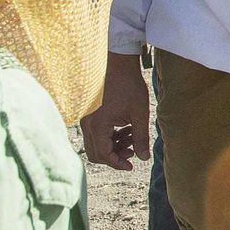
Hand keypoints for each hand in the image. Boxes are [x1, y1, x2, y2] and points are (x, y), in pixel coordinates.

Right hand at [80, 49, 150, 168]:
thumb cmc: (129, 86)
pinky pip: (95, 134)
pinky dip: (109, 137)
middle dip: (115, 156)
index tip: (131, 166)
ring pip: (95, 144)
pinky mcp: (89, 114)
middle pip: (96, 153)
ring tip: (133, 137)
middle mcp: (87, 124)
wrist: (118, 64)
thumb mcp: (139, 113)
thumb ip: (141, 137)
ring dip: (113, 146)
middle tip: (133, 150)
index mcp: (99, 124)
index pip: (104, 154)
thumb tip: (143, 158)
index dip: (118, 163)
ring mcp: (86, 119)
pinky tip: (126, 128)